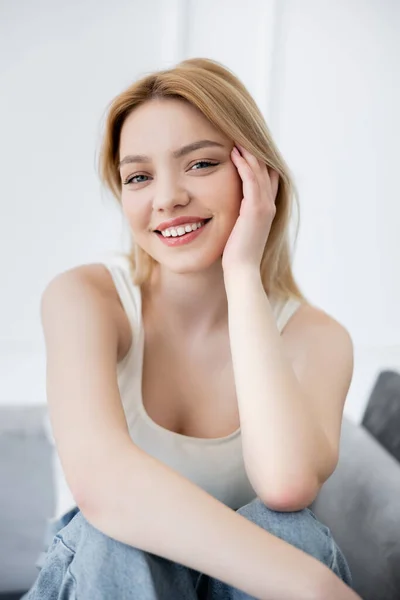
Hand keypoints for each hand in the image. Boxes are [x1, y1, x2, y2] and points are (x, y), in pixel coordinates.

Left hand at [221, 143, 278, 275]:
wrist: (242, 269)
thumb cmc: (236, 253)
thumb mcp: (239, 228)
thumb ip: (238, 214)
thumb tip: (229, 207)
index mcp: (267, 208)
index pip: (267, 177)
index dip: (259, 160)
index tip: (246, 145)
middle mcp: (270, 204)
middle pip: (266, 169)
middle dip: (255, 151)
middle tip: (241, 134)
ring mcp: (265, 206)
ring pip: (260, 171)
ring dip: (249, 153)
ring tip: (237, 138)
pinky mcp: (255, 209)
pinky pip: (251, 180)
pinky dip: (244, 165)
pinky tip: (235, 154)